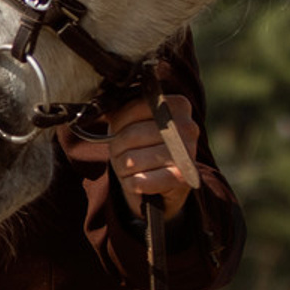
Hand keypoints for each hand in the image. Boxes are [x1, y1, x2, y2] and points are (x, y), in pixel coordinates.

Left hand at [57, 94, 201, 215]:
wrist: (167, 184)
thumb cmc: (146, 147)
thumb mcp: (136, 123)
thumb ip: (123, 111)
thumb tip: (102, 109)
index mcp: (178, 106)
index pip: (135, 107)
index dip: (117, 123)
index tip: (116, 131)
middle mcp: (187, 127)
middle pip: (132, 135)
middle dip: (117, 148)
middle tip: (120, 155)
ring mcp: (187, 154)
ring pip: (132, 160)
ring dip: (122, 168)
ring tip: (130, 169)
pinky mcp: (181, 179)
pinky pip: (138, 181)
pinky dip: (130, 184)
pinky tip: (138, 182)